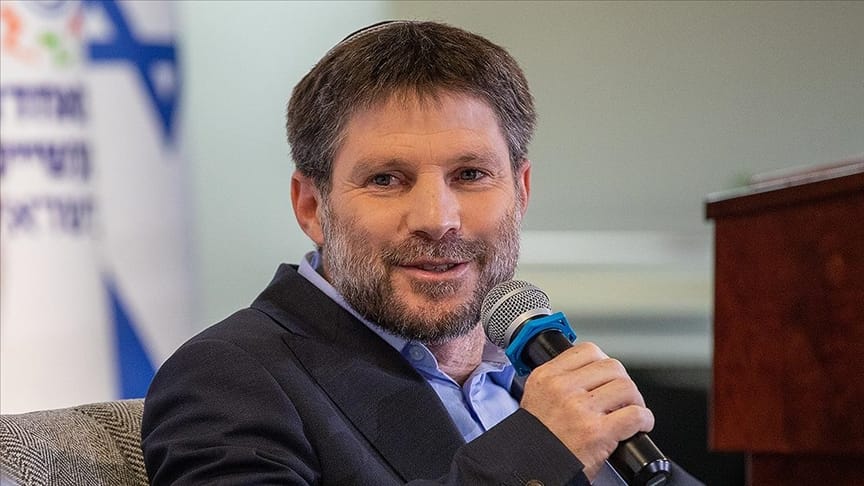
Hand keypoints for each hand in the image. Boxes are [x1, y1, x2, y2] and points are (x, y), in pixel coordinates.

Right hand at [519, 342, 653, 480]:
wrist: (531, 470)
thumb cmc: (536, 440)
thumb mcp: (536, 398)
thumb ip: (559, 382)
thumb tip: (592, 375)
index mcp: (546, 377)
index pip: (588, 351)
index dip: (603, 363)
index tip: (607, 377)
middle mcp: (562, 389)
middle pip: (611, 366)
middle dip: (622, 382)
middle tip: (621, 398)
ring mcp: (580, 409)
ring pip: (626, 387)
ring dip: (635, 400)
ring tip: (630, 411)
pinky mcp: (597, 432)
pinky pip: (635, 415)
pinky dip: (644, 420)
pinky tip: (639, 426)